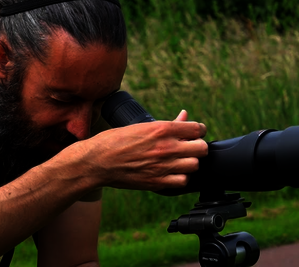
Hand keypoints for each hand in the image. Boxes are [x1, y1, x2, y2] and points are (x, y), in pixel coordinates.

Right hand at [60, 119, 207, 191]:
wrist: (97, 162)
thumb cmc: (115, 140)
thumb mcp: (142, 126)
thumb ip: (168, 124)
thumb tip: (184, 115)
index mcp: (161, 129)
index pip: (197, 128)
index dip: (198, 130)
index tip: (194, 133)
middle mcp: (165, 147)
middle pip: (201, 148)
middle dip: (197, 146)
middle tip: (188, 147)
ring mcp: (162, 166)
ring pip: (194, 165)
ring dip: (189, 162)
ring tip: (180, 160)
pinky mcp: (157, 182)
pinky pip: (182, 181)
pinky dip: (180, 177)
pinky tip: (172, 172)